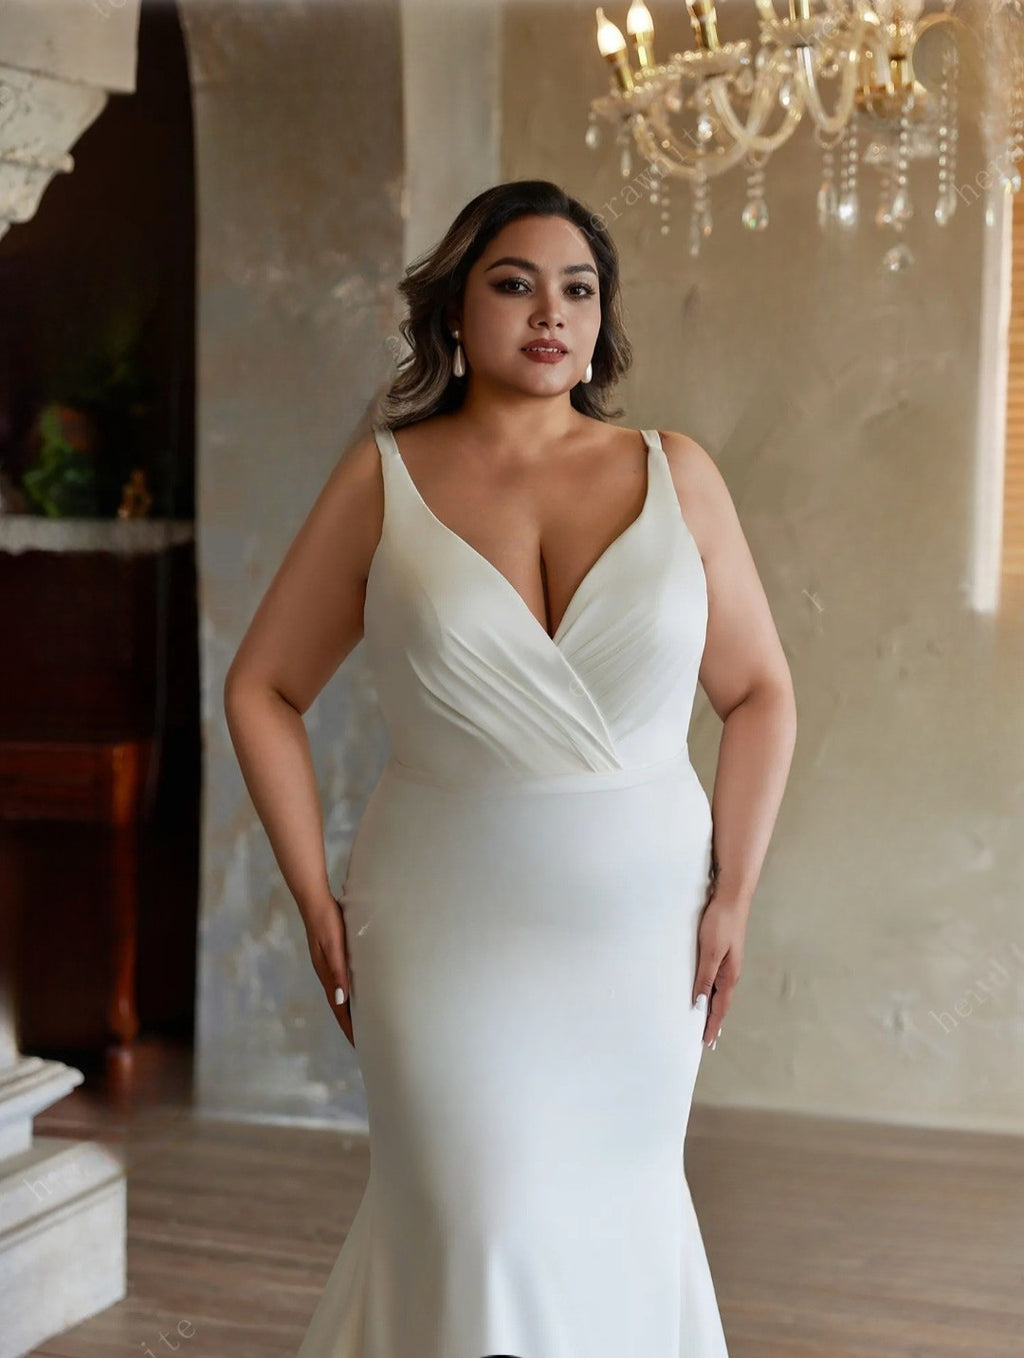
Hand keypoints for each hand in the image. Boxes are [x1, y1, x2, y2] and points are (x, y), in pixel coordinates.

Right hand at [304, 890, 354, 1049]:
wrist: (314, 901)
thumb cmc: (327, 922)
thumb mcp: (334, 946)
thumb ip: (337, 971)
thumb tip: (341, 999)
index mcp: (327, 974)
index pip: (338, 1007)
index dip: (348, 1026)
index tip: (358, 1044)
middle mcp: (326, 972)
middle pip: (338, 1005)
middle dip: (349, 1023)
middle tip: (364, 1040)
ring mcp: (327, 964)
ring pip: (339, 994)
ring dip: (348, 1009)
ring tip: (361, 1022)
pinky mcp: (331, 955)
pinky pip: (340, 981)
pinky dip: (348, 993)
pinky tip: (355, 991)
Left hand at [691, 888, 746, 1049]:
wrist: (732, 899)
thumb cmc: (721, 923)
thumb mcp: (710, 952)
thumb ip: (705, 978)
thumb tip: (699, 1004)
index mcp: (728, 976)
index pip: (719, 1007)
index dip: (712, 1025)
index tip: (707, 1043)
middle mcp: (730, 973)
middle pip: (721, 1003)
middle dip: (714, 1022)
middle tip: (708, 1041)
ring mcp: (728, 964)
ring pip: (719, 993)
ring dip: (713, 1009)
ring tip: (707, 1024)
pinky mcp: (724, 954)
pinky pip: (716, 981)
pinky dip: (712, 994)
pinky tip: (708, 994)